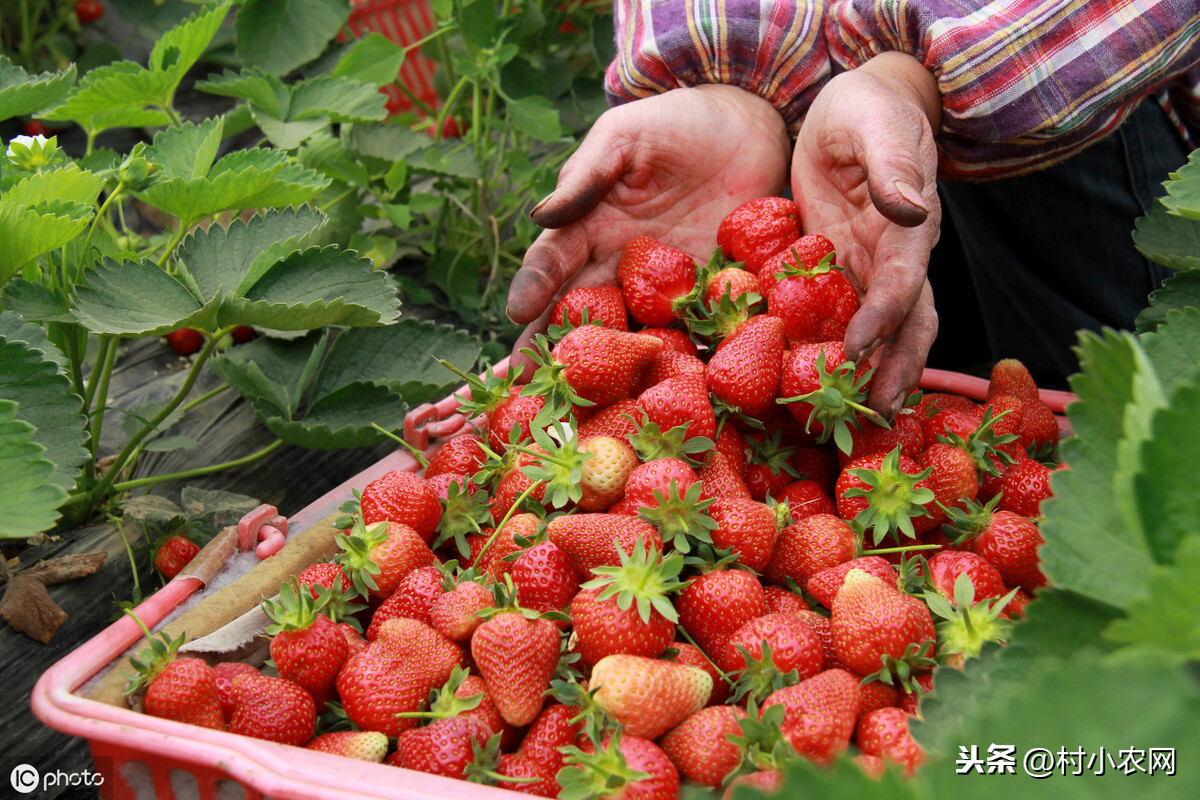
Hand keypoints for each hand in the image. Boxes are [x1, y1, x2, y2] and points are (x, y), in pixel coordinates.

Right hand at [506, 85, 790, 373]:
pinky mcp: (710, 301)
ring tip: (589, 411)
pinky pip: (693, 336)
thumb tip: (542, 215)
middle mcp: (617, 270)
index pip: (551, 266)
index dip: (533, 289)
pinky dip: (683, 365)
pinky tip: (670, 398)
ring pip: (629, 338)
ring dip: (611, 375)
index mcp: (588, 230)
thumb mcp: (625, 137)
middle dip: (554, 354)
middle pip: (579, 318)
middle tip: (529, 390)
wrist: (751, 127)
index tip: (517, 315)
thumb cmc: (676, 123)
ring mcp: (663, 292)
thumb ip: (587, 174)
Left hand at [791, 52, 941, 417]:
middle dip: (895, 369)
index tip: (856, 349)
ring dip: (874, 374)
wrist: (854, 110)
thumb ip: (891, 164)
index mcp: (910, 225)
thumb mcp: (876, 124)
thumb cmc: (867, 109)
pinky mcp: (841, 271)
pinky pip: (842, 317)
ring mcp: (871, 267)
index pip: (903, 281)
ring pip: (882, 332)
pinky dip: (837, 352)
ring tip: (856, 419)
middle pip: (908, 324)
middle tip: (874, 416)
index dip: (884, 318)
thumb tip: (909, 207)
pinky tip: (817, 384)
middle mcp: (897, 256)